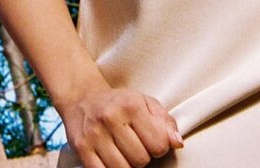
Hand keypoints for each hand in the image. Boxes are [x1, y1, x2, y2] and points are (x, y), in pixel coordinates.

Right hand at [62, 83, 183, 167]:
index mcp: (131, 105)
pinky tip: (112, 159)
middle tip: (136, 146)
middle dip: (142, 157)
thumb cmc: (119, 103)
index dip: (159, 147)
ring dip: (127, 166)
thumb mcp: (145, 103)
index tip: (152, 141)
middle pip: (141, 160)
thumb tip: (177, 143)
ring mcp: (95, 134)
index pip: (158, 145)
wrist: (83, 98)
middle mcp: (111, 117)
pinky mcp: (82, 148)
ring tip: (124, 152)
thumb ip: (165, 122)